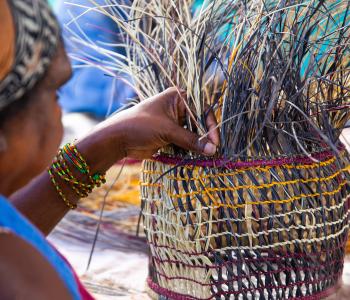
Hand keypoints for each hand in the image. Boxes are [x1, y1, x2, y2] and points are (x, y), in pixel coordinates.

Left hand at [102, 87, 219, 158]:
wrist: (118, 139)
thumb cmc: (141, 126)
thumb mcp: (167, 131)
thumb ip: (190, 140)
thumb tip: (212, 149)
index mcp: (178, 98)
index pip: (202, 110)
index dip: (210, 126)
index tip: (215, 142)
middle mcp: (178, 109)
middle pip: (199, 123)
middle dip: (205, 137)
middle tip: (212, 152)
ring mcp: (174, 123)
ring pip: (193, 134)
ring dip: (198, 145)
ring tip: (205, 156)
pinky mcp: (170, 136)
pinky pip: (185, 143)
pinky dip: (190, 150)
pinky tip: (194, 157)